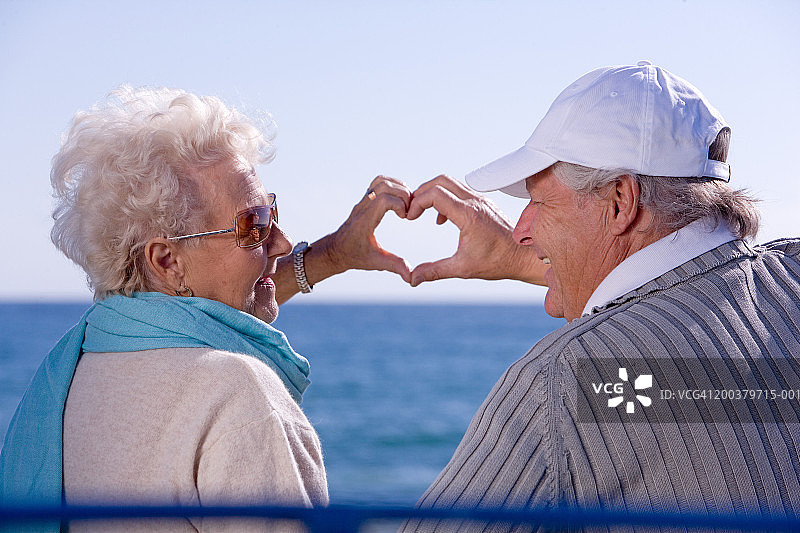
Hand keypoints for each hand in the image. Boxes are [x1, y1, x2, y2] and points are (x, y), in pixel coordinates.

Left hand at [326, 175, 412, 282]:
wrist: (336, 250)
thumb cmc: (354, 256)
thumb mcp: (375, 262)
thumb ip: (394, 266)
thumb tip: (411, 276)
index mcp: (365, 220)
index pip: (383, 199)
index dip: (399, 204)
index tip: (405, 217)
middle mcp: (363, 207)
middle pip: (383, 185)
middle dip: (402, 194)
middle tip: (409, 210)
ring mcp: (363, 201)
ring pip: (380, 181)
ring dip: (398, 187)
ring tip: (406, 203)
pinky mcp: (365, 199)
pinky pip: (378, 183)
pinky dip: (392, 186)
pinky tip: (399, 201)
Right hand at [406, 175, 545, 286]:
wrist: (523, 257)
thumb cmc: (497, 262)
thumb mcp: (462, 268)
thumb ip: (434, 271)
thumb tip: (412, 278)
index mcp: (468, 215)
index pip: (434, 194)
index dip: (417, 203)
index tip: (410, 218)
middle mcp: (474, 202)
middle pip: (440, 181)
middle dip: (421, 193)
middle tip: (412, 210)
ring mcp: (481, 200)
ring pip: (451, 183)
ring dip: (433, 193)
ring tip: (422, 212)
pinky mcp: (484, 203)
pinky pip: (459, 191)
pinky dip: (445, 198)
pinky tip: (442, 220)